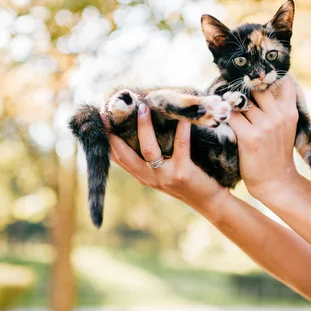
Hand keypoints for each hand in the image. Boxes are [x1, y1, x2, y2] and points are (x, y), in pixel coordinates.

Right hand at [106, 103, 228, 211]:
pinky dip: (181, 128)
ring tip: (143, 108)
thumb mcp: (163, 172)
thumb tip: (142, 128)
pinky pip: (180, 145)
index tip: (101, 120)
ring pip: (148, 149)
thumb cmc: (187, 182)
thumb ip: (150, 157)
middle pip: (124, 154)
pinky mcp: (183, 173)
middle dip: (115, 133)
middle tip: (109, 112)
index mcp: (142, 176)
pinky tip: (182, 116)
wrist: (209, 203)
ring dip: (144, 127)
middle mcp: (149, 178)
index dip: (107, 140)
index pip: (117, 158)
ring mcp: (165, 177)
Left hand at [229, 75, 300, 200]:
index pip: (283, 81)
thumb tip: (257, 86)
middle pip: (256, 89)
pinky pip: (231, 117)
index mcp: (290, 112)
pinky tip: (220, 118)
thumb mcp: (284, 128)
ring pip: (241, 103)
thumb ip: (275, 108)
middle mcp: (279, 116)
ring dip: (231, 105)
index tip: (254, 74)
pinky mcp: (249, 137)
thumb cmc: (275, 153)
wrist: (276, 182)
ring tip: (224, 108)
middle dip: (243, 90)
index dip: (267, 75)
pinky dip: (223, 116)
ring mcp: (265, 126)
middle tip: (232, 93)